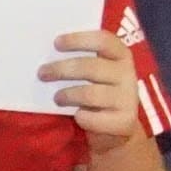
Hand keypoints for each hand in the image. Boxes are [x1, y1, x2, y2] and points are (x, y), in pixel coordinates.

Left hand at [41, 28, 140, 150]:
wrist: (116, 130)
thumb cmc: (97, 95)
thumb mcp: (93, 75)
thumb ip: (80, 62)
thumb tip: (46, 55)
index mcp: (121, 56)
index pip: (103, 40)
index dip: (79, 40)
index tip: (57, 43)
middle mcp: (127, 74)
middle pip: (91, 67)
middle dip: (62, 69)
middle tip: (42, 73)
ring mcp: (127, 98)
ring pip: (89, 93)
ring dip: (67, 95)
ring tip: (57, 98)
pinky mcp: (123, 121)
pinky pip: (93, 118)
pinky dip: (81, 117)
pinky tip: (77, 116)